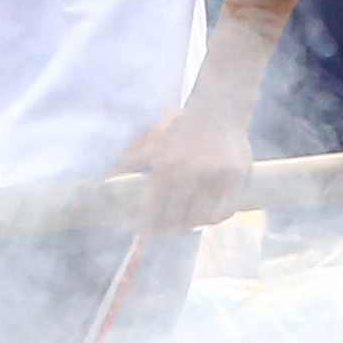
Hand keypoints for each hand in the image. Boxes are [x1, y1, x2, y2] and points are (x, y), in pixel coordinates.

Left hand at [123, 104, 254, 234]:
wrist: (219, 108)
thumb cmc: (182, 126)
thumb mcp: (153, 139)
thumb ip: (131, 160)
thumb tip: (106, 179)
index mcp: (165, 166)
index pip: (154, 210)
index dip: (150, 228)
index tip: (146, 235)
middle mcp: (189, 172)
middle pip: (177, 219)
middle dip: (170, 229)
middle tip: (168, 230)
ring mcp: (214, 176)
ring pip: (201, 218)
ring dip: (192, 225)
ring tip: (188, 224)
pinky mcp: (235, 177)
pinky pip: (224, 210)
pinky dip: (215, 218)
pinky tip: (209, 216)